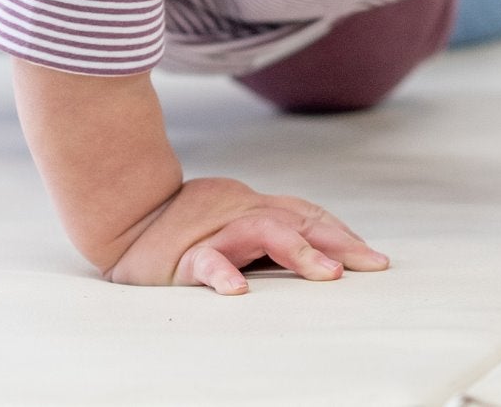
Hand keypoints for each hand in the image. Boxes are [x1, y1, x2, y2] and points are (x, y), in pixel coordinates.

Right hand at [107, 174, 389, 293]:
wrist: (126, 215)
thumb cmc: (184, 224)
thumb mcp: (233, 220)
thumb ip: (267, 229)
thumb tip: (316, 251)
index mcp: (254, 207)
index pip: (307, 215)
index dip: (342, 233)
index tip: (374, 258)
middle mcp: (241, 213)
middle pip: (298, 221)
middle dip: (338, 243)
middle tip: (371, 265)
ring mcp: (216, 231)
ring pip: (263, 232)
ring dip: (299, 253)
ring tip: (327, 276)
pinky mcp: (185, 255)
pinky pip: (207, 262)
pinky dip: (223, 274)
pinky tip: (238, 293)